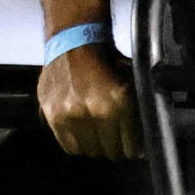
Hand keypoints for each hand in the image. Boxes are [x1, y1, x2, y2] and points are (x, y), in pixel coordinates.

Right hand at [38, 44, 141, 161]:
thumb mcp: (131, 83)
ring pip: (89, 151)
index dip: (132, 150)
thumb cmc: (104, 61)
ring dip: (95, 146)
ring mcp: (71, 115)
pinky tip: (81, 132)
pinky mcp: (53, 115)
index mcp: (119, 102)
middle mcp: (95, 110)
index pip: (130, 148)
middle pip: (110, 152)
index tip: (131, 148)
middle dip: (115, 149)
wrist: (74, 42)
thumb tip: (141, 145)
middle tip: (114, 141)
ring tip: (97, 136)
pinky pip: (69, 145)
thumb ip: (137, 113)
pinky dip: (76, 143)